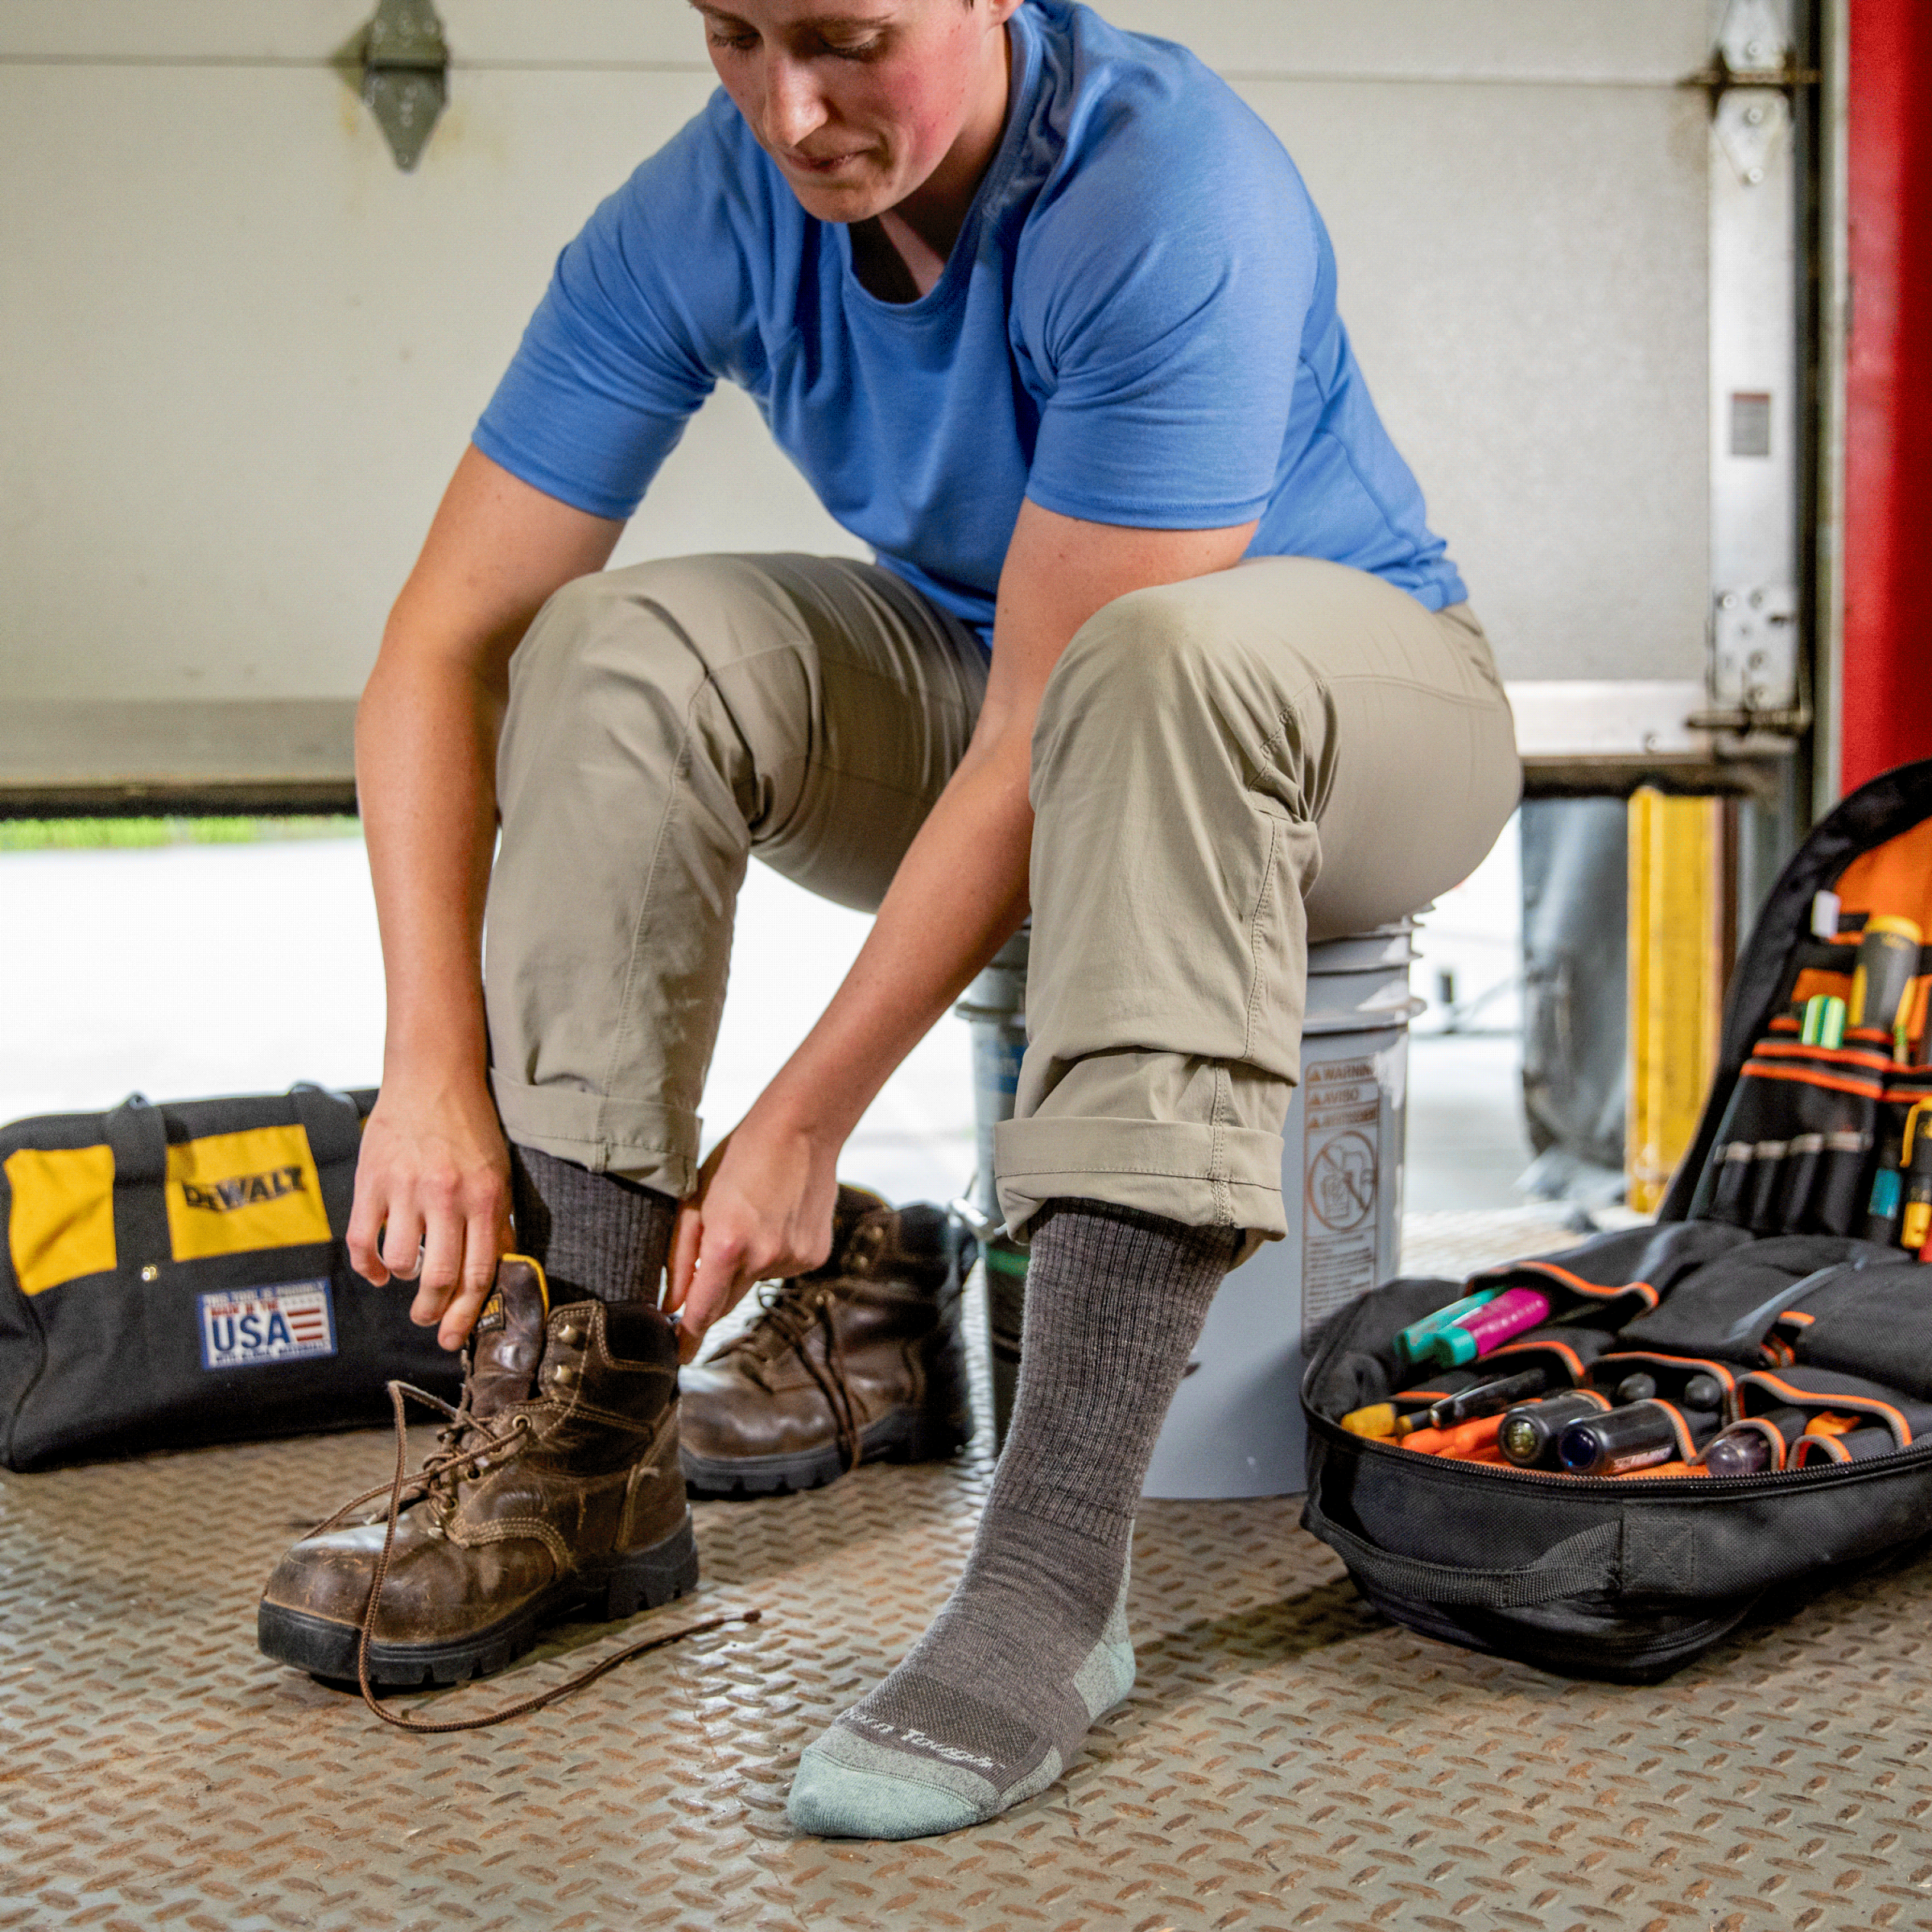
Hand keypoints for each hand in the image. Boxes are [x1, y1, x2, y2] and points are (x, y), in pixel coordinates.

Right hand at [346, 1072, 511, 1350]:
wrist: (432, 1077)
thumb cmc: (469, 1128)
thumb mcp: (498, 1173)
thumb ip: (497, 1222)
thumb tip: (501, 1271)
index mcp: (484, 1197)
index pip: (479, 1271)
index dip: (466, 1313)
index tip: (454, 1336)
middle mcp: (447, 1196)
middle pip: (440, 1276)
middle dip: (432, 1310)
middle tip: (426, 1319)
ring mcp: (406, 1189)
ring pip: (401, 1262)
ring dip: (403, 1279)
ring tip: (408, 1274)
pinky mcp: (372, 1181)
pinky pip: (361, 1241)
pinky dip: (367, 1267)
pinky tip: (377, 1271)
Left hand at [665, 1101, 840, 1363]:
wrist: (801, 1130)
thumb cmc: (740, 1157)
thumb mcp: (695, 1201)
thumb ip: (680, 1257)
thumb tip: (672, 1304)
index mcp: (726, 1245)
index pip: (703, 1309)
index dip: (688, 1336)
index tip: (678, 1356)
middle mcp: (764, 1258)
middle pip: (729, 1300)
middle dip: (714, 1293)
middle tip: (714, 1258)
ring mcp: (794, 1259)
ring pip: (757, 1280)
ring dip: (748, 1263)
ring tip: (754, 1216)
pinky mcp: (815, 1255)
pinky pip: (784, 1268)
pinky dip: (775, 1253)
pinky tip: (778, 1219)